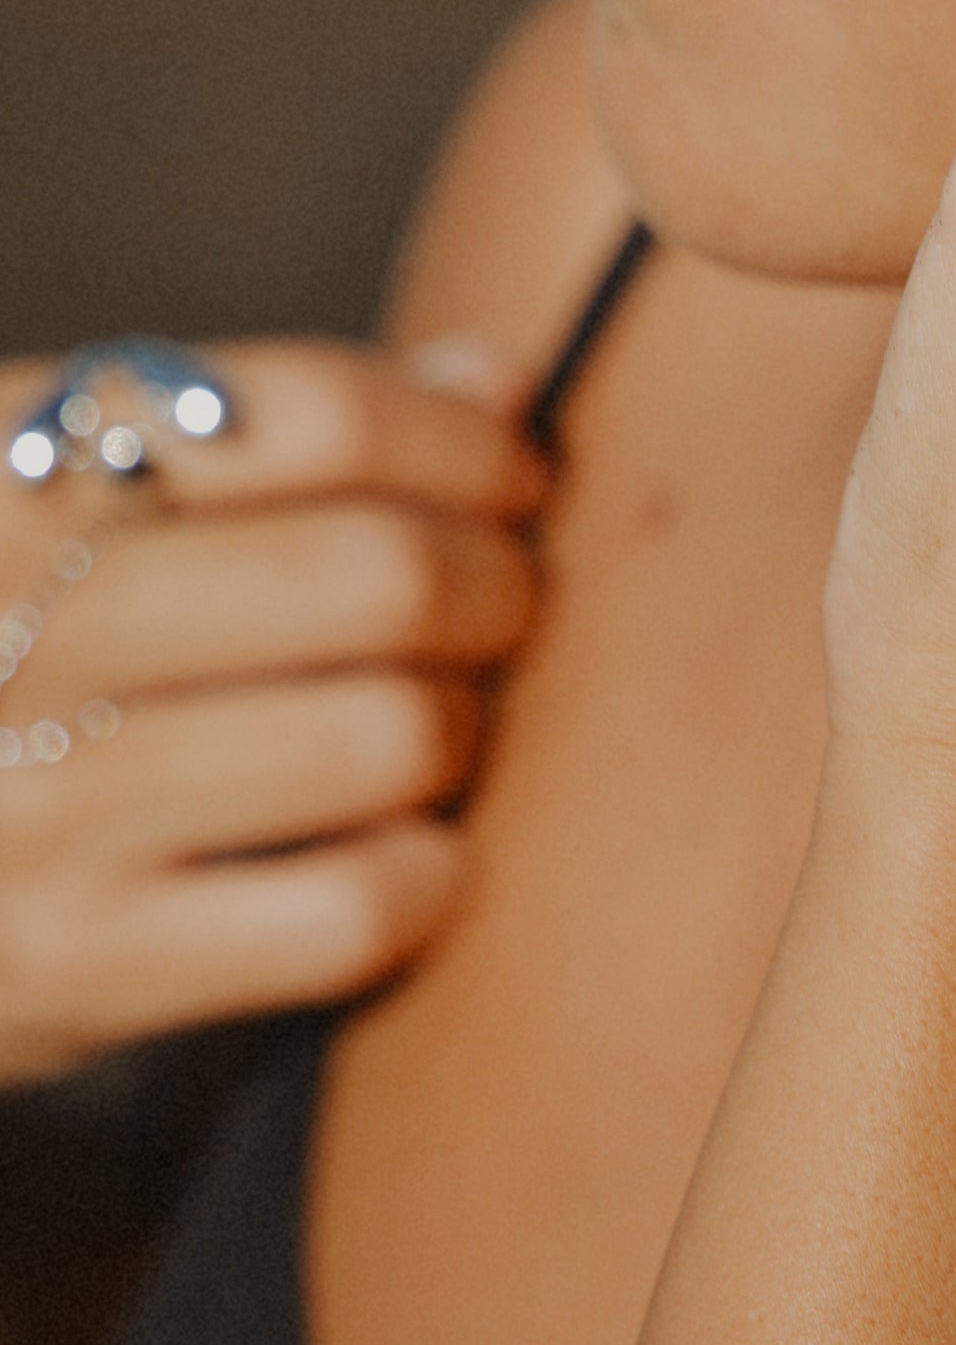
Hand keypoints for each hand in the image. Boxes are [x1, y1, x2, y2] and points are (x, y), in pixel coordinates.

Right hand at [0, 338, 542, 1086]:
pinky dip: (425, 878)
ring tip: (437, 732)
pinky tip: (399, 857)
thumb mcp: (84, 516)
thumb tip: (499, 380)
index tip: (514, 485)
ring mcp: (27, 803)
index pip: (319, 415)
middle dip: (500, 590)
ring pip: (390, 735)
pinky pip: (355, 908)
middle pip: (383, 574)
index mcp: (8, 469)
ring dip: (464, 735)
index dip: (466, 448)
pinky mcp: (73, 964)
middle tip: (503, 615)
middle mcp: (3, 622)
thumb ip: (281, 439)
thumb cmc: (15, 666)